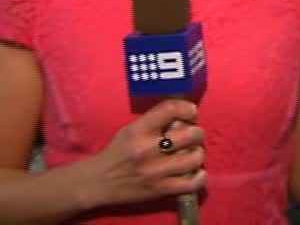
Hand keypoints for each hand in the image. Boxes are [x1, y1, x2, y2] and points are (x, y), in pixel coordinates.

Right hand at [88, 99, 204, 208]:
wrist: (100, 181)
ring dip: (198, 154)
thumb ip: (155, 121)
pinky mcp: (161, 190)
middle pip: (190, 134)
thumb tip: (183, 114)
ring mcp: (156, 171)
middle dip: (197, 133)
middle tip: (193, 135)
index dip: (188, 108)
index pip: (171, 110)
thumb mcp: (131, 129)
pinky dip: (199, 177)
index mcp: (139, 130)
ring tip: (192, 154)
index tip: (191, 112)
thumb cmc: (118, 152)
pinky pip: (191, 183)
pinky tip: (195, 172)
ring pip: (194, 158)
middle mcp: (148, 149)